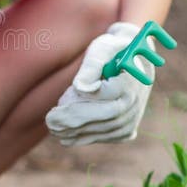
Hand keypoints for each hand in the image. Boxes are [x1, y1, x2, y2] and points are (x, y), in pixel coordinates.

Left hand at [45, 22, 153, 145]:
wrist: (131, 60)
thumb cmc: (112, 50)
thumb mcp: (101, 48)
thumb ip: (91, 65)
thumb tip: (80, 87)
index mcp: (131, 81)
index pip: (104, 97)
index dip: (79, 103)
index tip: (58, 104)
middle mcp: (136, 103)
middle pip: (104, 117)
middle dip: (74, 121)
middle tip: (50, 122)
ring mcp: (133, 118)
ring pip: (103, 130)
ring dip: (77, 133)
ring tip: (54, 129)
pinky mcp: (128, 130)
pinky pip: (105, 137)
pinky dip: (85, 138)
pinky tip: (66, 137)